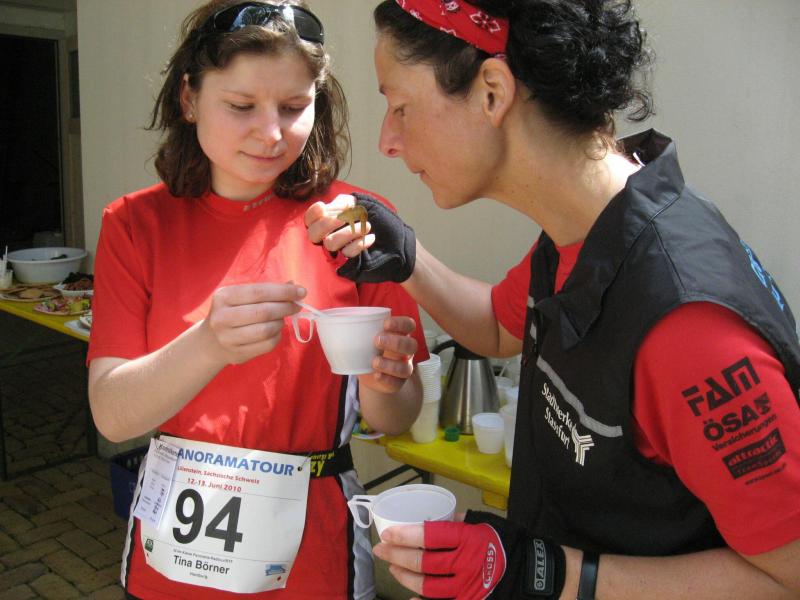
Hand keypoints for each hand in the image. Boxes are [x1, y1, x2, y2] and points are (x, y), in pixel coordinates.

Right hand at [202, 282, 304, 365]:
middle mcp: (222, 317)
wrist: (210, 342)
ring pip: (267, 329)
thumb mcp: (242, 297)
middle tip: (297, 305)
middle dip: (286, 307)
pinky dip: (277, 336)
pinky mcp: (237, 353)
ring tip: (281, 318)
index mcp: (223, 297)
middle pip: (264, 311)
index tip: (301, 291)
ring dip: (281, 322)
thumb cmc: (232, 313)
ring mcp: (228, 338)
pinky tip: (274, 331)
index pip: (259, 292)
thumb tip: (294, 286)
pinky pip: (267, 344)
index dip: (283, 291)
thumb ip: (266, 290)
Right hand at [305, 193, 374, 254]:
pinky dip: (360, 244)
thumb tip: (340, 208)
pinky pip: (348, 253)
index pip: (309, 219)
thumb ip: (341, 203)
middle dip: (326, 224)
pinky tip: (370, 237)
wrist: (375, 227)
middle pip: (313, 234)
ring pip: (331, 244)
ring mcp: (333, 249)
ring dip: (348, 233)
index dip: (313, 213)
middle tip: (342, 218)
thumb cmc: (355, 213)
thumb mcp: (348, 203)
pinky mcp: (345, 258)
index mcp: (320, 222)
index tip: (322, 206)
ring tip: (367, 226)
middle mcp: (323, 237)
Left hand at [359, 315, 417, 393]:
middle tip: (376, 340)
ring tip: (374, 361)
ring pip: (406, 367)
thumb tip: (329, 316)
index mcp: (399, 335)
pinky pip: (397, 383)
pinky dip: (387, 379)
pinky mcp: (398, 383)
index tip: (385, 324)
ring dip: (391, 364)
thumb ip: (354, 327)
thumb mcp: (362, 337)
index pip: (408, 325)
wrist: (369, 374)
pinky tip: (377, 375)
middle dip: (396, 342)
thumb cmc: (367, 349)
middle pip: (411, 345)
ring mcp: (403, 368)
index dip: (401, 324)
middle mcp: (405, 351)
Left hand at [373, 517, 505, 599]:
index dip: (405, 535)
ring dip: (404, 577)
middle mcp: (466, 563)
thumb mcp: (482, 523)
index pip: (430, 535)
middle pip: (423, 563)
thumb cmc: (503, 542)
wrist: (528, 572)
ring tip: (392, 567)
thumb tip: (428, 518)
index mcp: (468, 538)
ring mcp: (466, 587)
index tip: (388, 533)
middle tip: (381, 549)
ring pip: (427, 586)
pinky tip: (409, 596)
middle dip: (396, 555)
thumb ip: (456, 521)